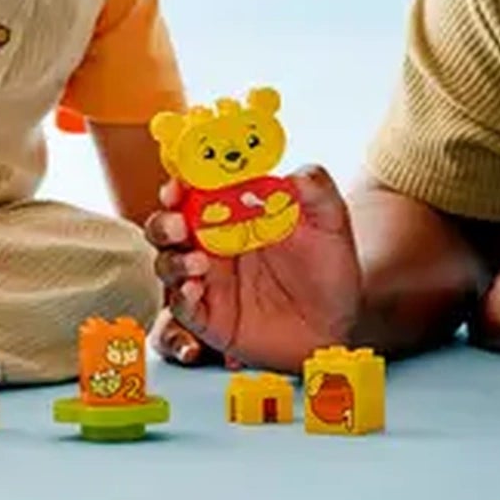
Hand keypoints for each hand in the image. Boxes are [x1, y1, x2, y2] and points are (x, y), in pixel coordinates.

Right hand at [143, 165, 361, 374]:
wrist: (335, 326)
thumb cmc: (328, 271)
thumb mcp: (331, 226)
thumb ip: (317, 193)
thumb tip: (295, 173)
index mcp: (234, 214)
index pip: (195, 191)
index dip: (181, 184)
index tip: (180, 184)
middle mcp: (213, 244)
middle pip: (167, 226)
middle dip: (164, 222)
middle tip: (179, 225)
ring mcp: (207, 280)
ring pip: (167, 263)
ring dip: (173, 260)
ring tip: (198, 263)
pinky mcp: (208, 316)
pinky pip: (181, 306)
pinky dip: (181, 297)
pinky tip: (195, 290)